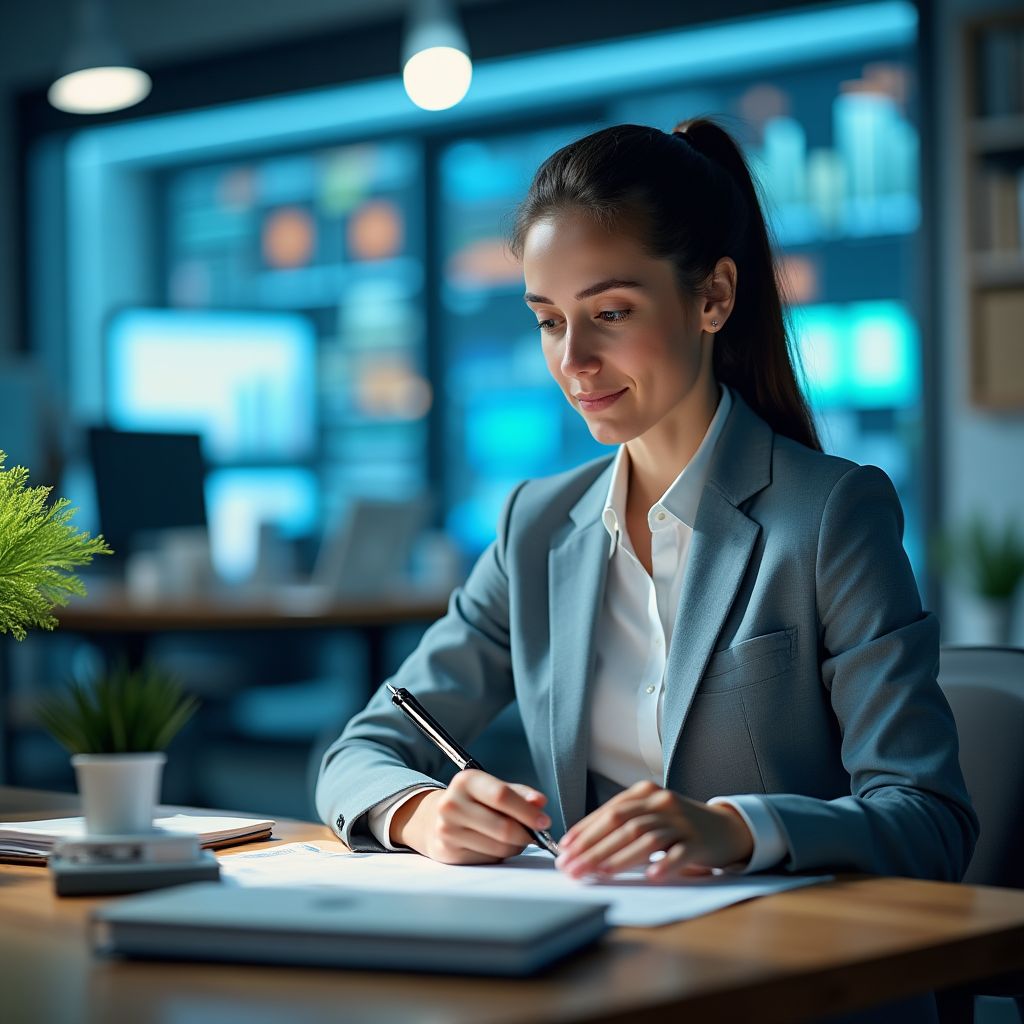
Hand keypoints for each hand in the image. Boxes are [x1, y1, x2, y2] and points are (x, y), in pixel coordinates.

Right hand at [391, 769, 551, 864]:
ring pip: (498, 847)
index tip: (544, 821)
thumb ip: (519, 794)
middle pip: (502, 827)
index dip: (527, 811)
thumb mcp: (493, 788)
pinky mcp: (447, 851)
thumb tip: (539, 802)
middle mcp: (452, 803)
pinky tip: (494, 845)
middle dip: (526, 834)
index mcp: (466, 781)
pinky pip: (487, 858)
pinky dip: (499, 854)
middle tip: (535, 834)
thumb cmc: (474, 802)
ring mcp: (447, 829)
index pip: (501, 796)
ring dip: (515, 846)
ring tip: (514, 838)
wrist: (435, 818)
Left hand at [555, 780, 753, 880]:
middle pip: (622, 824)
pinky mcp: (700, 842)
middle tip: (572, 868)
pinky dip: (665, 864)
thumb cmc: (678, 825)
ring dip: (619, 857)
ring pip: (646, 838)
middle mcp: (661, 803)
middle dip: (592, 847)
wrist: (725, 828)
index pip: (608, 811)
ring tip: (599, 873)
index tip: (564, 849)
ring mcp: (682, 822)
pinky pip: (680, 853)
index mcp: (645, 793)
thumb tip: (581, 845)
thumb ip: (622, 823)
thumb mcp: (650, 815)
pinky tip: (652, 876)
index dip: (584, 830)